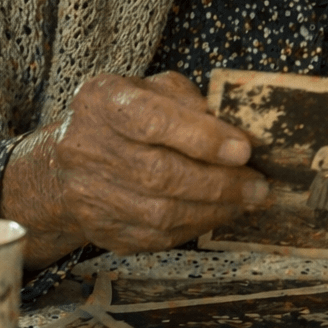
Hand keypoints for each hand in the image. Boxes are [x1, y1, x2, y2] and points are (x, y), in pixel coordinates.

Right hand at [0, 71, 265, 266]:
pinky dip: (195, 227)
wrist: (68, 161)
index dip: (202, 138)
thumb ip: (191, 102)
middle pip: (159, 175)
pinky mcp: (99, 228)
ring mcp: (88, 193)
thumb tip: (235, 131)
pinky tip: (220, 214)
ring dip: (214, 210)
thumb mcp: (154, 90)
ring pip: (159, 213)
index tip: (244, 150)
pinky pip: (154, 237)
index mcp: (103, 102)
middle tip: (259, 185)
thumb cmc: (127, 117)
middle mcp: (86, 147)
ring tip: (249, 200)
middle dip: (220, 183)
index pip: (154, 122)